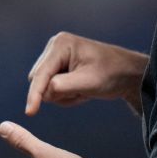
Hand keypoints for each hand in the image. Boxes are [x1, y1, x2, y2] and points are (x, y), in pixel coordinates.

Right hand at [26, 32, 147, 115]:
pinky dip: (67, 95)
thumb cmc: (111, 73)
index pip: (40, 74)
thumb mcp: (88, 82)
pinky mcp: (59, 67)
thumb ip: (63, 87)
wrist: (126, 73)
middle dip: (58, 93)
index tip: (30, 113)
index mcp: (60, 44)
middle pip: (38, 80)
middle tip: (82, 92)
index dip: (35, 94)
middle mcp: (54, 47)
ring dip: (64, 95)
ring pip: (45, 87)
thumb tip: (43, 93)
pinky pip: (52, 89)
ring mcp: (56, 57)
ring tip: (84, 90)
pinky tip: (82, 90)